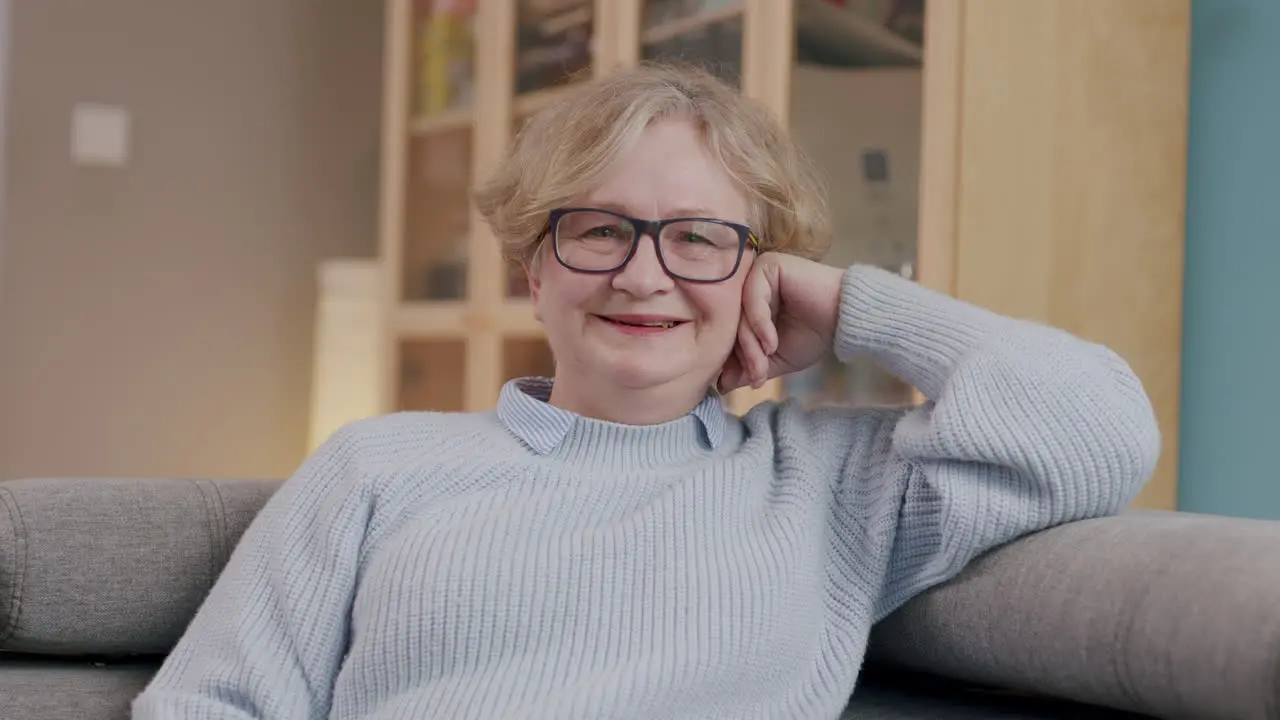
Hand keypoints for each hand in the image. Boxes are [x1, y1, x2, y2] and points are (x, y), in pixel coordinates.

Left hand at [717, 252, 844, 393]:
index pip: (728, 331)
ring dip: (751, 346)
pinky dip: (760, 326)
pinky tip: (772, 344)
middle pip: (732, 324)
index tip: (744, 382)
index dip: (734, 360)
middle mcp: (748, 285)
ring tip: (764, 366)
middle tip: (757, 378)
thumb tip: (721, 385)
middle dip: (744, 356)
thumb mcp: (776, 357)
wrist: (847, 318)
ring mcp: (756, 273)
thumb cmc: (815, 334)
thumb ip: (749, 367)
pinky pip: (753, 300)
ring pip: (740, 315)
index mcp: (747, 303)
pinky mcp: (768, 266)